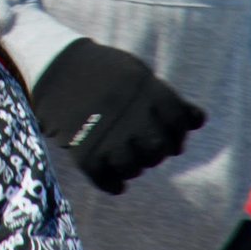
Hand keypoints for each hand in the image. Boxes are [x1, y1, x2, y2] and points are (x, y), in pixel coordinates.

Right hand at [29, 39, 205, 193]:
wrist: (53, 65)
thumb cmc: (100, 69)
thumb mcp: (135, 71)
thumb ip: (165, 96)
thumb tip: (197, 121)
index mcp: (142, 87)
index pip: (178, 120)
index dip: (178, 132)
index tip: (172, 136)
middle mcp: (126, 110)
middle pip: (158, 148)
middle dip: (157, 152)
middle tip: (149, 149)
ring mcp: (103, 131)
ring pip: (133, 167)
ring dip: (135, 169)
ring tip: (129, 162)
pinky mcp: (81, 148)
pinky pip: (104, 178)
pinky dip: (113, 184)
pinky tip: (115, 182)